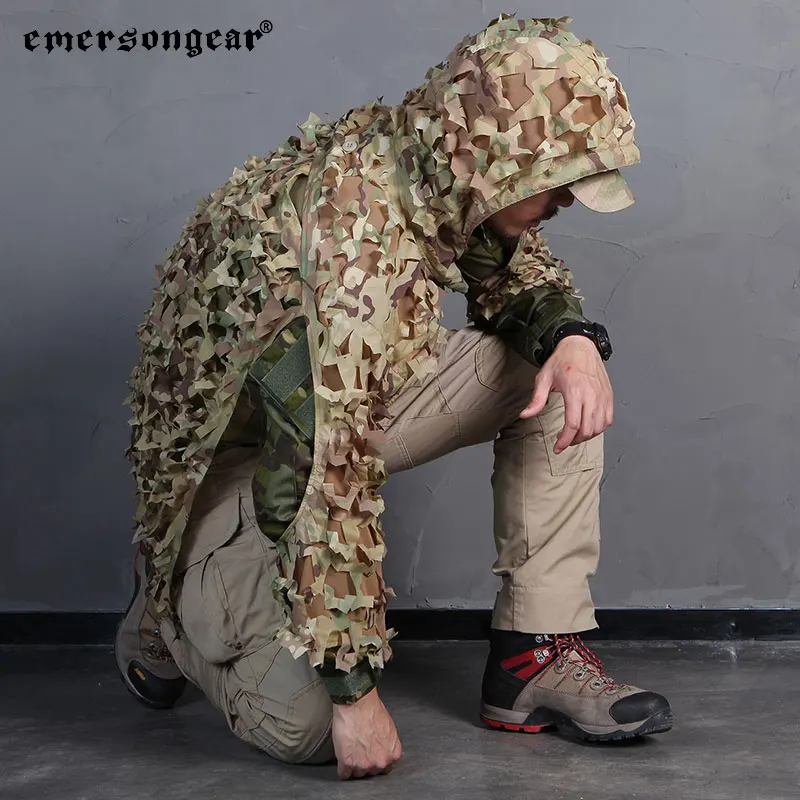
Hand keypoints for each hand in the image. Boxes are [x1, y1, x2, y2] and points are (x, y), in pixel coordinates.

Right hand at [331, 689, 401, 779]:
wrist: (357, 703)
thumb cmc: (372, 710)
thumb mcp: (389, 729)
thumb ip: (388, 745)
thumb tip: (383, 749)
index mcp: (392, 754)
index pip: (385, 768)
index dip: (377, 759)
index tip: (371, 755)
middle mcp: (380, 762)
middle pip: (371, 771)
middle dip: (365, 761)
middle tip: (360, 748)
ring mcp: (364, 764)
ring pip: (357, 773)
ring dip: (353, 764)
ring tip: (351, 748)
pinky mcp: (347, 763)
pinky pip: (344, 774)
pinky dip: (342, 767)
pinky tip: (343, 755)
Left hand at [519, 335, 613, 453]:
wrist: (580, 345)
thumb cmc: (562, 360)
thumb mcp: (543, 378)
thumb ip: (536, 400)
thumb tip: (525, 415)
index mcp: (574, 391)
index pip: (572, 424)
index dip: (565, 440)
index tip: (557, 447)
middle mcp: (591, 394)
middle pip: (586, 429)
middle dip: (574, 441)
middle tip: (564, 442)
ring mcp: (602, 395)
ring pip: (599, 427)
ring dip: (587, 436)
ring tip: (574, 436)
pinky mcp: (608, 395)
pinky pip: (608, 419)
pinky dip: (599, 428)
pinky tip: (588, 427)